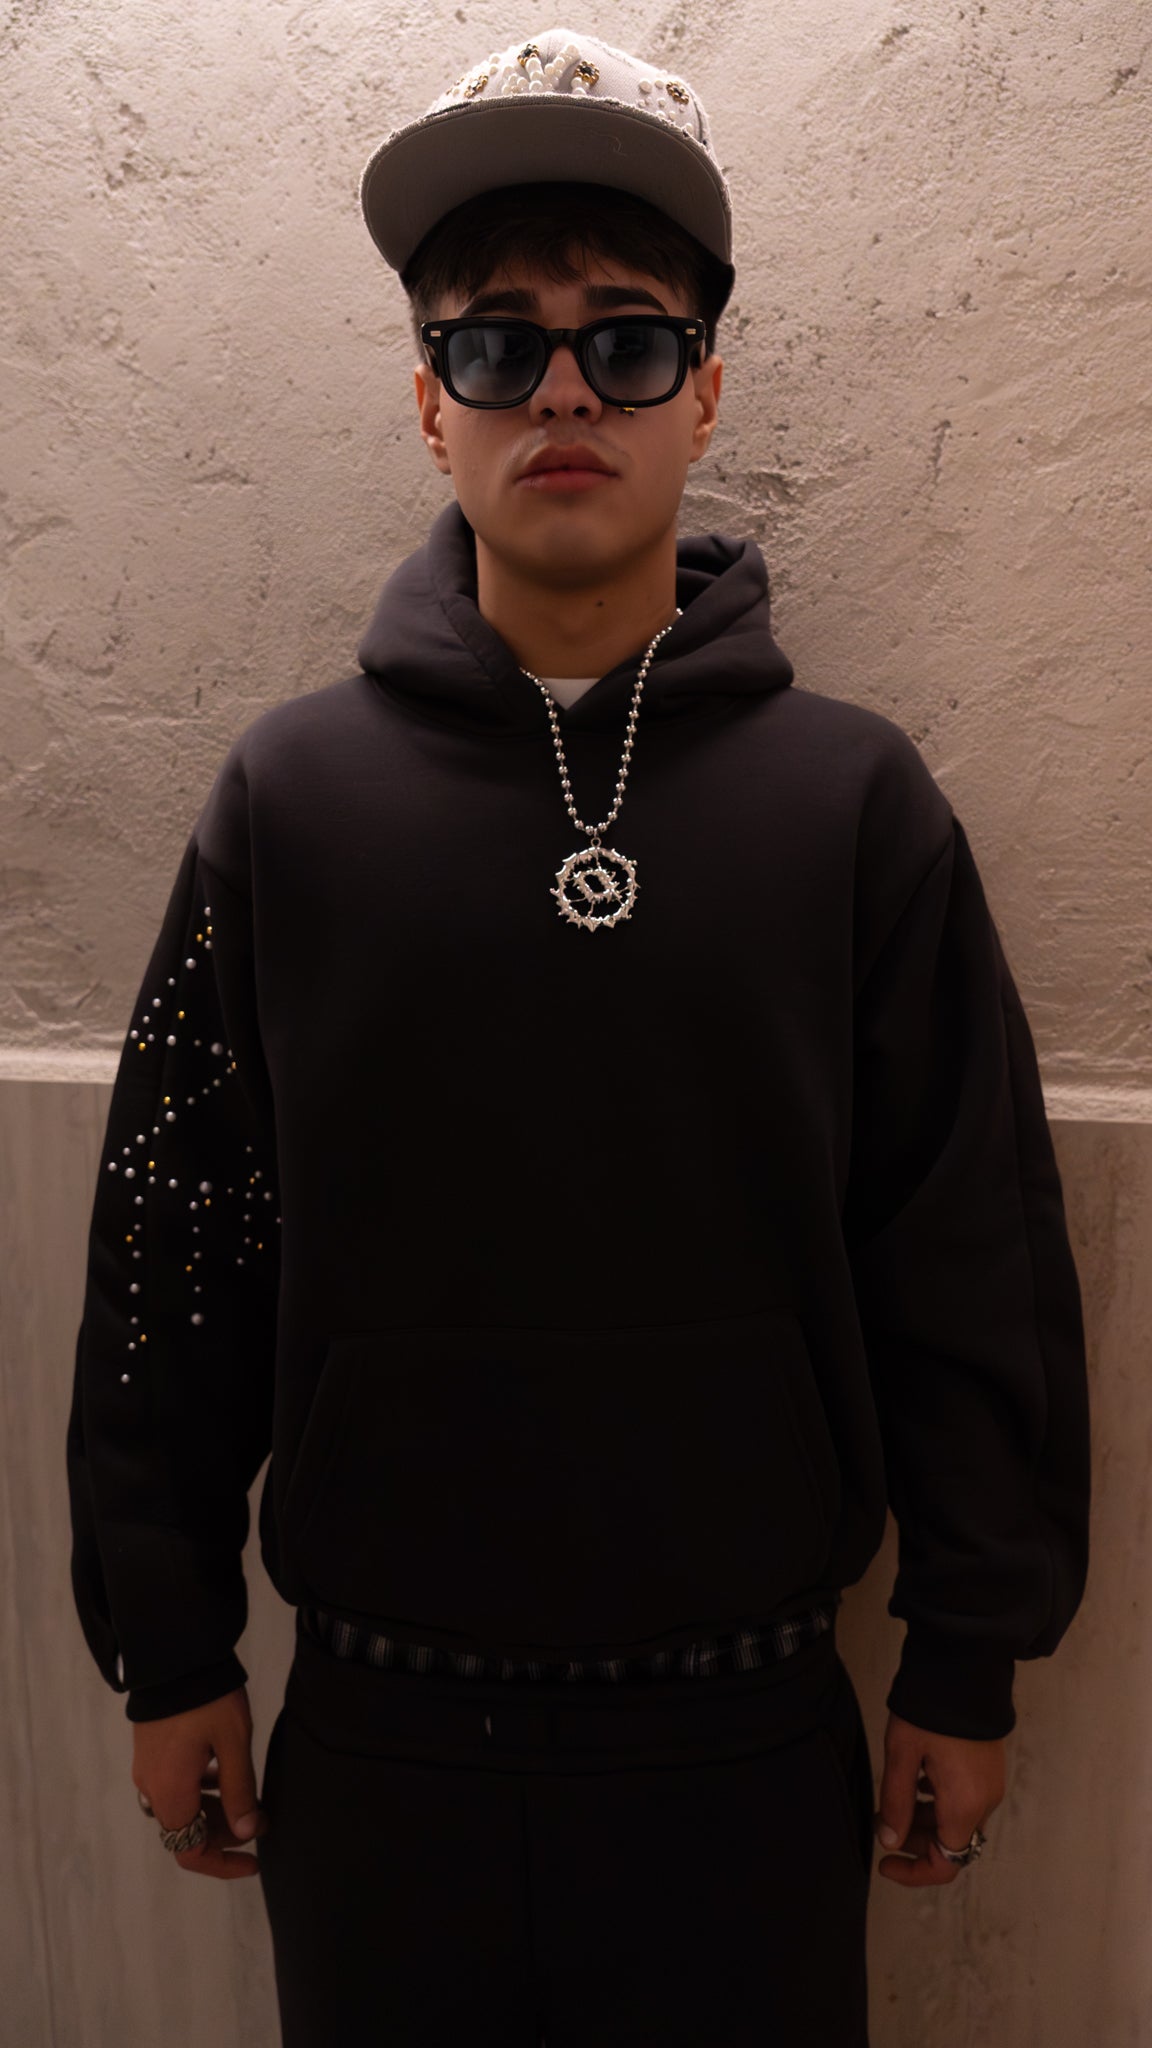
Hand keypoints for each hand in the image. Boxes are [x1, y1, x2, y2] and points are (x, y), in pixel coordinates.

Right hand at [131, 1685, 269, 1879]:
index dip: (223, 1863)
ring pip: (182, 1807)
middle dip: (225, 1832)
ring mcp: (148, 1768)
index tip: (254, 1859)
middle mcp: (152, 1787)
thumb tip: (246, 1833)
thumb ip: (240, 1791)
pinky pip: (175, 1785)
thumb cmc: (208, 1699)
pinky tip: (224, 1771)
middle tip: (261, 1817)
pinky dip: (201, 1789)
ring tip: (249, 1796)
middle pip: (187, 1831)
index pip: (191, 1852)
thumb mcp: (233, 1744)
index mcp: (171, 1792)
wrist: (173, 1654)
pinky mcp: (150, 1751)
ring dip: (214, 1810)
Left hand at [874, 1710, 1005, 1886]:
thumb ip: (896, 1803)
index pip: (945, 1864)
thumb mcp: (902, 1756)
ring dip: (926, 1820)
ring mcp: (991, 1784)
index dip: (913, 1871)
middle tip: (883, 1822)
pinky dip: (940, 1801)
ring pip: (958, 1821)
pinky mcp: (990, 1767)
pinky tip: (918, 1780)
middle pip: (952, 1843)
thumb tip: (890, 1840)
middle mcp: (985, 1801)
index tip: (885, 1862)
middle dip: (916, 1841)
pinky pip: (965, 1800)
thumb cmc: (929, 1712)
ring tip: (894, 1799)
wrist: (965, 1667)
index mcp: (964, 1806)